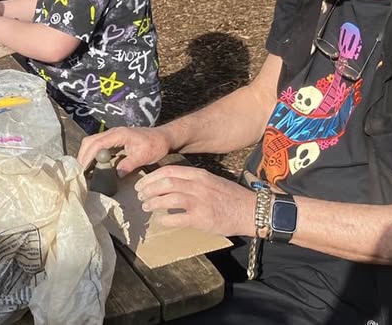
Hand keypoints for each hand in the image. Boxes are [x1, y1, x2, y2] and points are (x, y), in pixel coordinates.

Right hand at [77, 126, 170, 174]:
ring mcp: (112, 135)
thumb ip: (130, 163)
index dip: (87, 156)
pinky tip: (92, 165)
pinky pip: (98, 145)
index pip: (97, 144)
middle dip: (82, 155)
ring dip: (85, 155)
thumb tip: (117, 173)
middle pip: (90, 141)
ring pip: (92, 142)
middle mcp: (113, 132)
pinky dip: (92, 154)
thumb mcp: (144, 156)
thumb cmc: (155, 145)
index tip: (82, 169)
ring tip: (83, 170)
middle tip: (79, 172)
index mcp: (119, 134)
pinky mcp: (114, 140)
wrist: (163, 137)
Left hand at [135, 165, 254, 236]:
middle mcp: (198, 185)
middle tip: (140, 196)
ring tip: (147, 207)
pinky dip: (166, 220)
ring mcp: (200, 201)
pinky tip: (162, 221)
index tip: (142, 183)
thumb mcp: (211, 181)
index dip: (151, 177)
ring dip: (154, 202)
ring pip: (169, 198)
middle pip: (165, 183)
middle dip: (148, 189)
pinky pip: (177, 218)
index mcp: (199, 175)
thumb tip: (170, 186)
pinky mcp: (202, 218)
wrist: (250, 210)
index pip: (169, 171)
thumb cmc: (230, 197)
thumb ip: (193, 181)